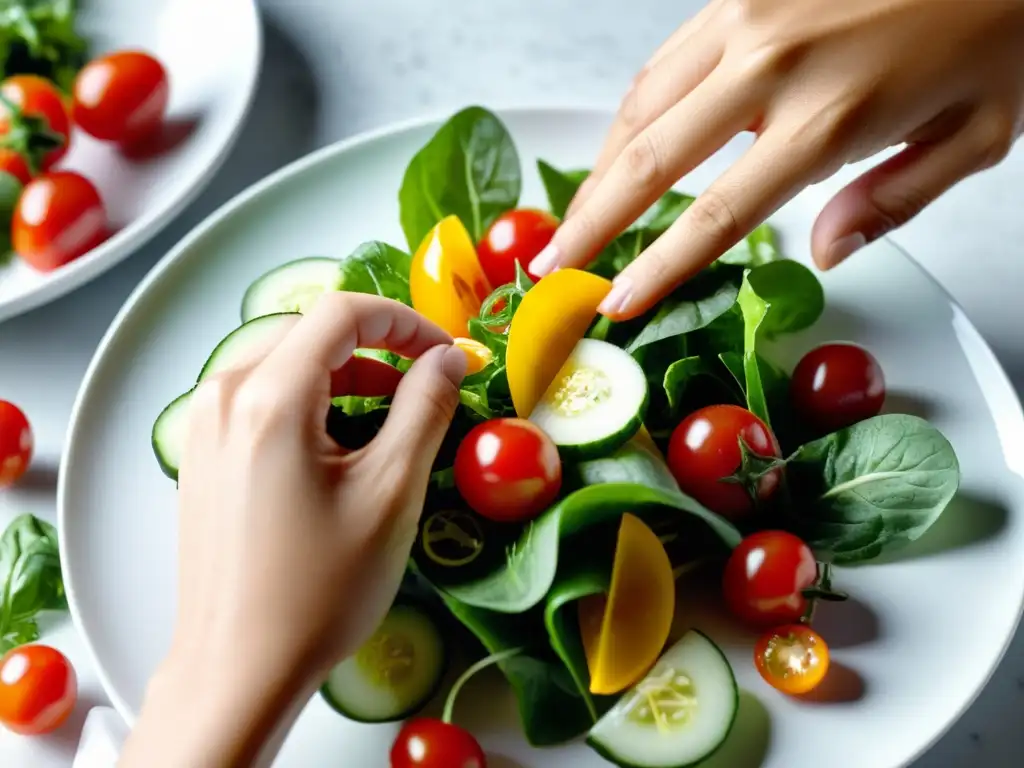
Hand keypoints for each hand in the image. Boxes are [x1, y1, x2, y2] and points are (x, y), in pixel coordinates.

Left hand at [119, 294, 466, 767]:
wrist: (238, 668)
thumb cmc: (319, 589)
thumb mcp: (391, 493)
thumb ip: (425, 409)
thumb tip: (449, 359)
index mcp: (268, 398)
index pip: (341, 313)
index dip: (405, 321)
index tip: (446, 353)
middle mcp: (223, 396)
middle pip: (310, 333)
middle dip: (376, 349)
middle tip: (424, 386)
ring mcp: (204, 425)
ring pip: (285, 364)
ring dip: (344, 377)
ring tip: (391, 422)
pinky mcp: (202, 454)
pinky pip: (261, 398)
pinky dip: (311, 403)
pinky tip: (341, 449)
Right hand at [529, 0, 1023, 318]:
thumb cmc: (1001, 28)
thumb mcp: (976, 134)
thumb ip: (891, 202)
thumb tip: (822, 253)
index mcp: (830, 117)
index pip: (714, 215)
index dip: (655, 267)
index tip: (614, 302)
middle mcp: (772, 64)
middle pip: (649, 160)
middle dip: (590, 223)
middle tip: (552, 265)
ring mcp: (748, 17)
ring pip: (641, 105)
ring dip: (598, 168)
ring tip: (576, 217)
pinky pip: (664, 60)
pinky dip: (632, 112)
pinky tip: (621, 146)